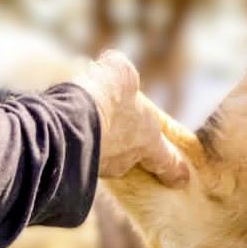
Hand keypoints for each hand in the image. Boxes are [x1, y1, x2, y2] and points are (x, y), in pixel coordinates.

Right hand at [73, 51, 188, 185]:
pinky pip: (77, 156)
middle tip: (115, 132)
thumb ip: (122, 74)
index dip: (174, 168)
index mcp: (148, 139)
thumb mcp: (120, 73)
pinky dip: (73, 143)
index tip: (182, 180)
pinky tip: (64, 129)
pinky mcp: (74, 170)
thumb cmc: (106, 97)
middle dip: (123, 146)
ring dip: (96, 142)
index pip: (166, 158)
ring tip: (84, 124)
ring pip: (101, 156)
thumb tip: (114, 68)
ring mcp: (99, 167)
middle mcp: (125, 159)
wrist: (69, 123)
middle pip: (130, 158)